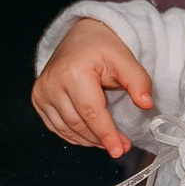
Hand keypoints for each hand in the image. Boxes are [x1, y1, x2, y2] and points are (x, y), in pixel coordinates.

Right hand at [32, 14, 154, 157]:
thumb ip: (138, 82)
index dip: (106, 134)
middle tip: (121, 145)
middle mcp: (52, 82)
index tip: (119, 149)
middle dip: (101, 139)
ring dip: (89, 140)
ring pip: (67, 129)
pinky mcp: (38, 98)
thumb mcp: (125, 60)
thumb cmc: (101, 47)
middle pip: (78, 124)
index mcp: (73, 71)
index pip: (91, 112)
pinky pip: (56, 127)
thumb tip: (146, 104)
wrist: (80, 36)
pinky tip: (90, 136)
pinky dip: (74, 136)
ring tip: (108, 140)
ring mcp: (42, 91)